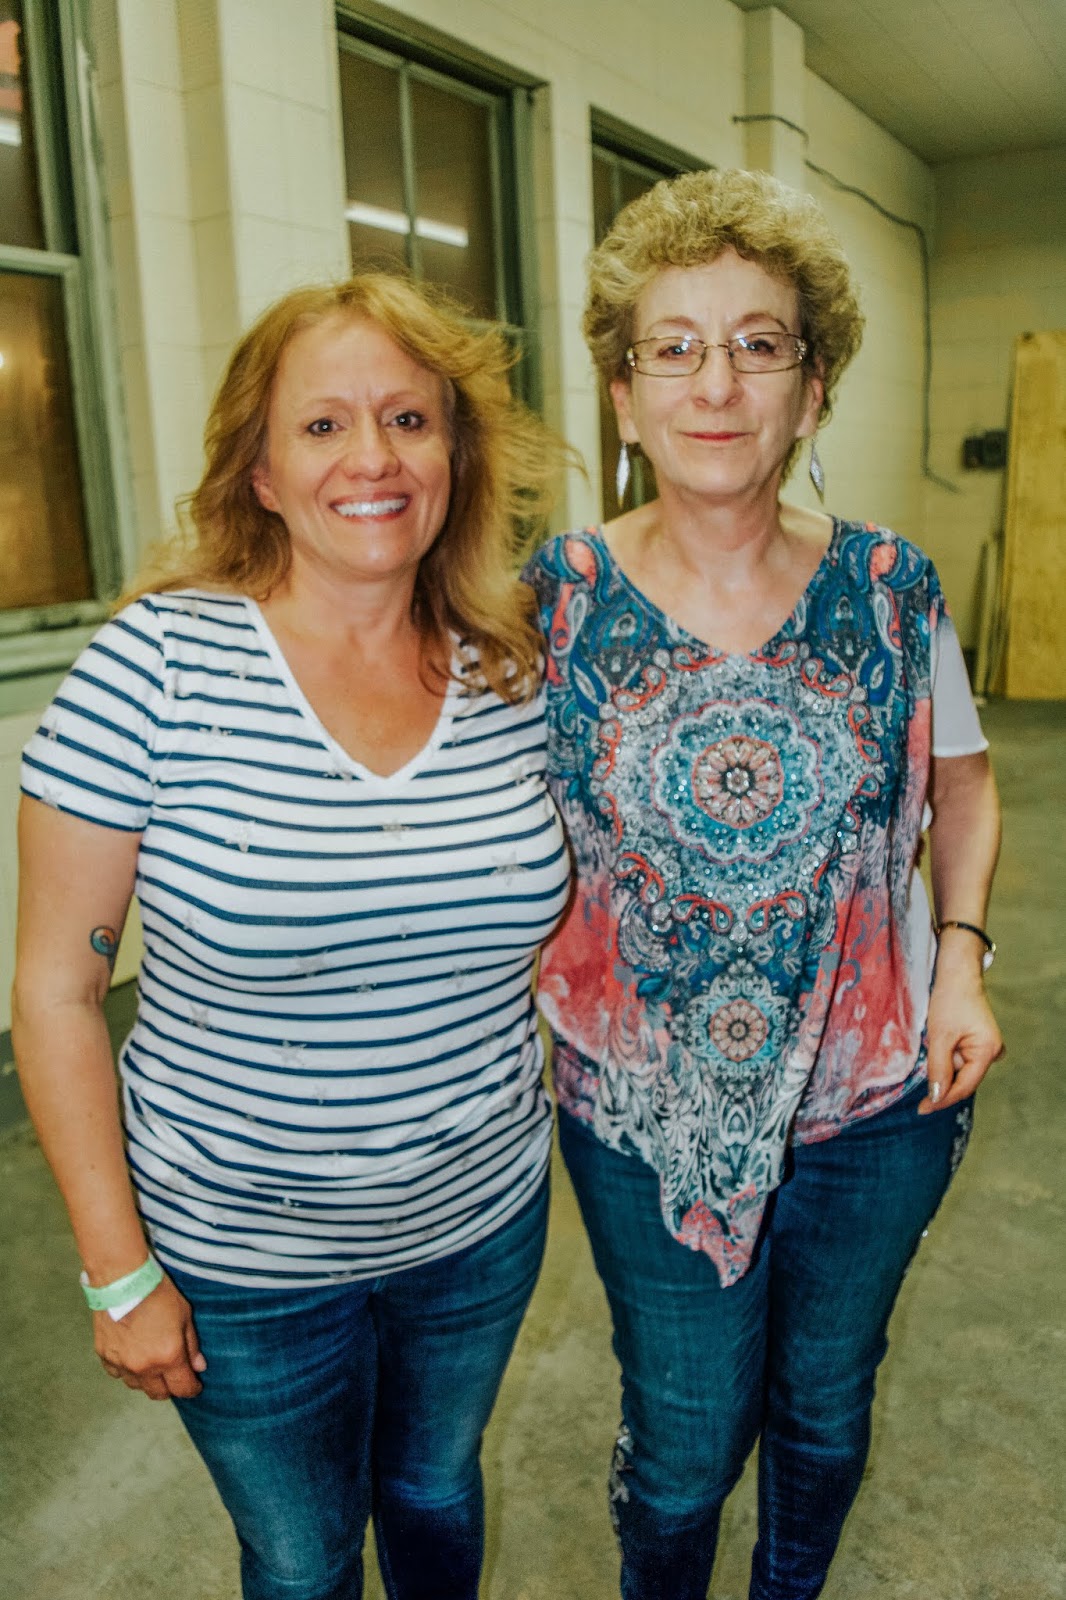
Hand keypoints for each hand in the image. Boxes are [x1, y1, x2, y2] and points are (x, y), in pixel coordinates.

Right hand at [93, 1274, 206, 1399]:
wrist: (123, 1280)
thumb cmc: (158, 1293)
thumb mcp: (184, 1315)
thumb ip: (192, 1345)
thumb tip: (199, 1367)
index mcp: (168, 1356)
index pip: (182, 1388)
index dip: (192, 1389)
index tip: (195, 1386)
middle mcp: (144, 1367)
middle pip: (158, 1393)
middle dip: (170, 1387)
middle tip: (175, 1374)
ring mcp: (122, 1364)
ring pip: (137, 1386)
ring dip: (147, 1379)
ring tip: (152, 1362)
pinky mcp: (105, 1357)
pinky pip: (118, 1374)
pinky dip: (127, 1369)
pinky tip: (132, 1355)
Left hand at [919, 965, 1003, 1113]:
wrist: (957, 974)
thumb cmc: (949, 1000)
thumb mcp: (940, 1036)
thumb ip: (938, 1068)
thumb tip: (935, 1097)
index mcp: (988, 1051)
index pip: (964, 1086)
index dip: (942, 1099)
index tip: (922, 1109)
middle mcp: (992, 1053)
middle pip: (963, 1080)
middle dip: (941, 1082)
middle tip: (919, 1095)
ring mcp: (986, 1048)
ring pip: (959, 1070)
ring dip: (942, 1067)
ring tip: (931, 1049)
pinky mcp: (978, 1043)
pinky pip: (959, 1059)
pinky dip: (945, 1058)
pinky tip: (938, 1047)